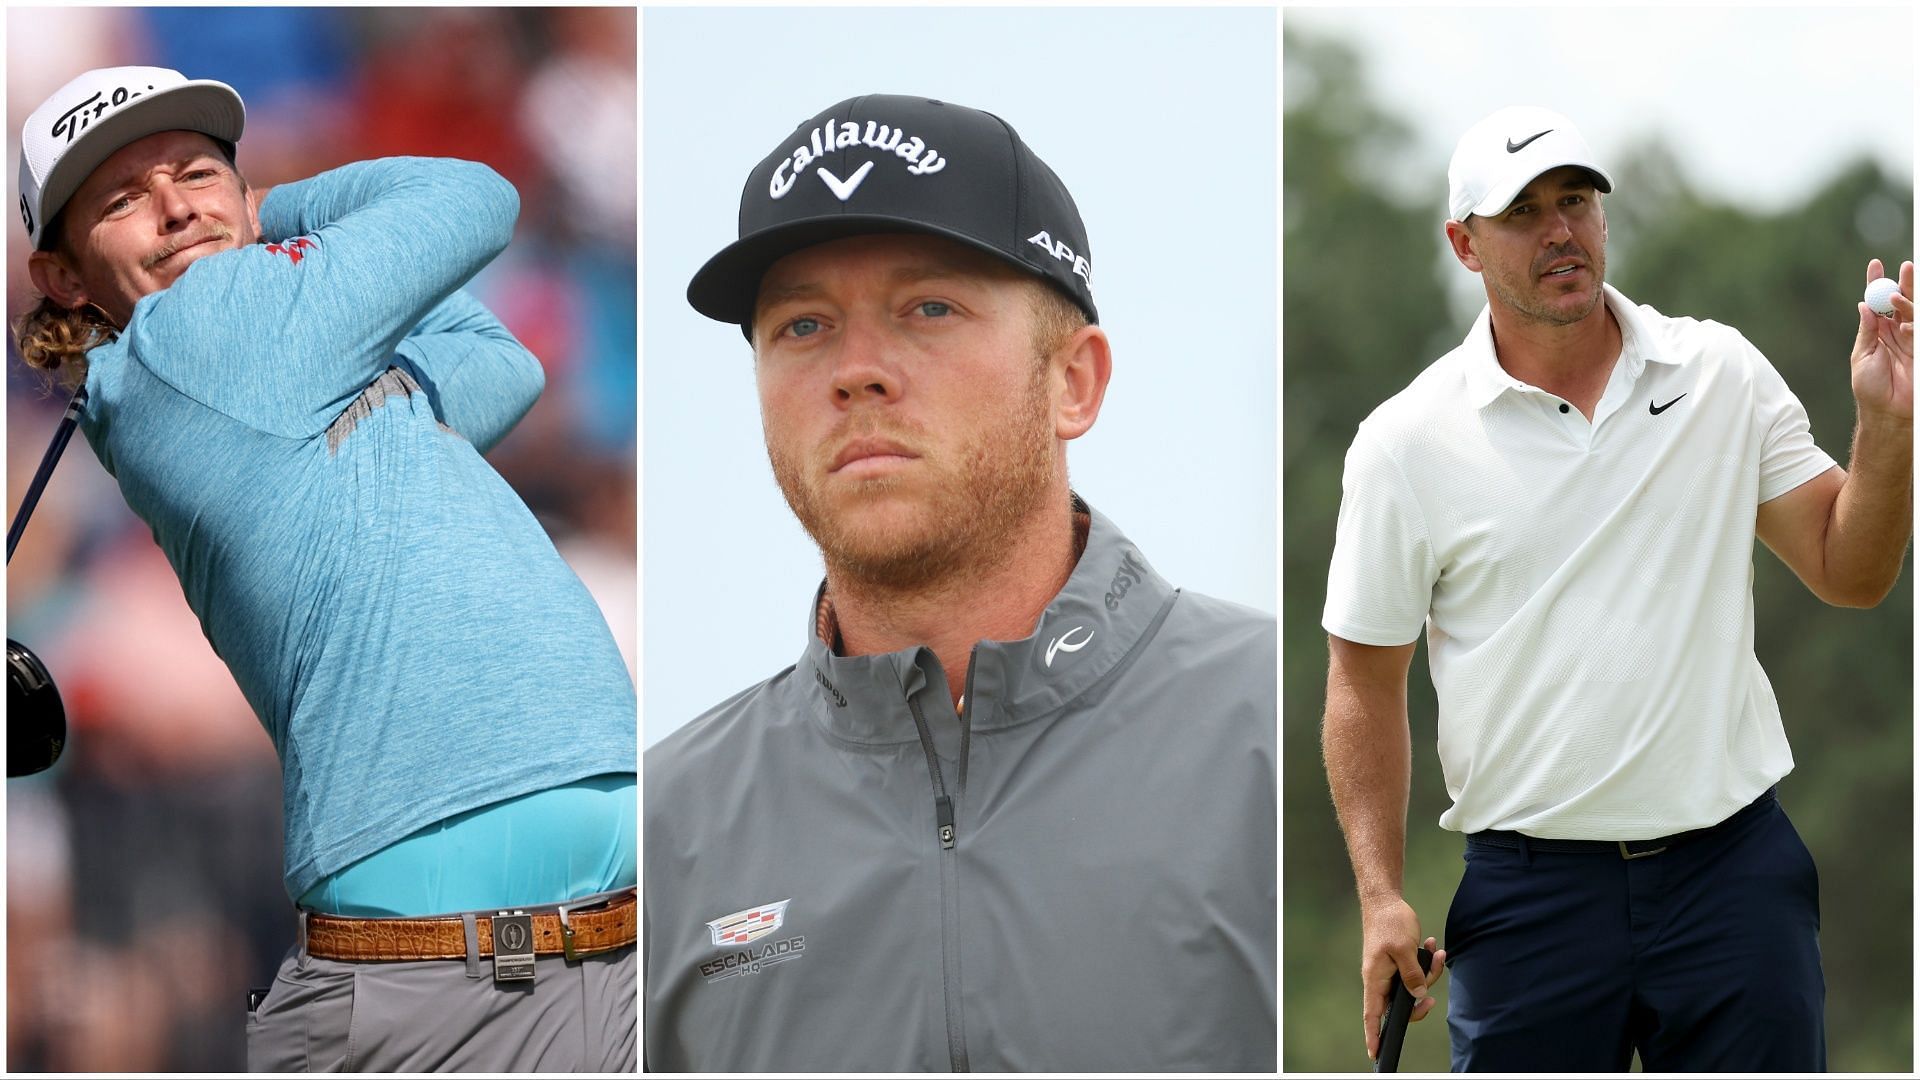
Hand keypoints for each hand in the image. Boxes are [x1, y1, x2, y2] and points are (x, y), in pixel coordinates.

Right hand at [1359, 895, 1448, 1061]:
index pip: (1372, 1014)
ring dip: (1429, 973)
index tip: (1375, 1054)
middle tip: (1431, 999)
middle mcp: (1380, 978)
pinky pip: (1415, 972)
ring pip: (1412, 986)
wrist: (1385, 900)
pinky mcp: (1398, 963)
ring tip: (1436, 951)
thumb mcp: (1404, 949)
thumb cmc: (1389, 923)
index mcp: (1375, 978)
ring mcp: (1389, 971)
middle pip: (1400, 1004)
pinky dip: (1427, 962)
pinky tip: (1433, 946)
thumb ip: (1412, 974)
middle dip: (1420, 1000)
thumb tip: (1418, 995)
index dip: (1372, 1034)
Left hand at [1851, 258, 1913, 423]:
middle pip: (1904, 300)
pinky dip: (1914, 325)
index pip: (1879, 301)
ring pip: (1915, 312)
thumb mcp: (1863, 356)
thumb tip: (1863, 305)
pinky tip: (1905, 327)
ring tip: (1898, 297)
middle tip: (1906, 266)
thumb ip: (1867, 330)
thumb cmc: (1869, 387)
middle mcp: (1896, 331)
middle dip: (1906, 282)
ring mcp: (1912, 339)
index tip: (1876, 264)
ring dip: (1909, 301)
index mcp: (1878, 331)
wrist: (1886, 412)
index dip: (1878, 283)